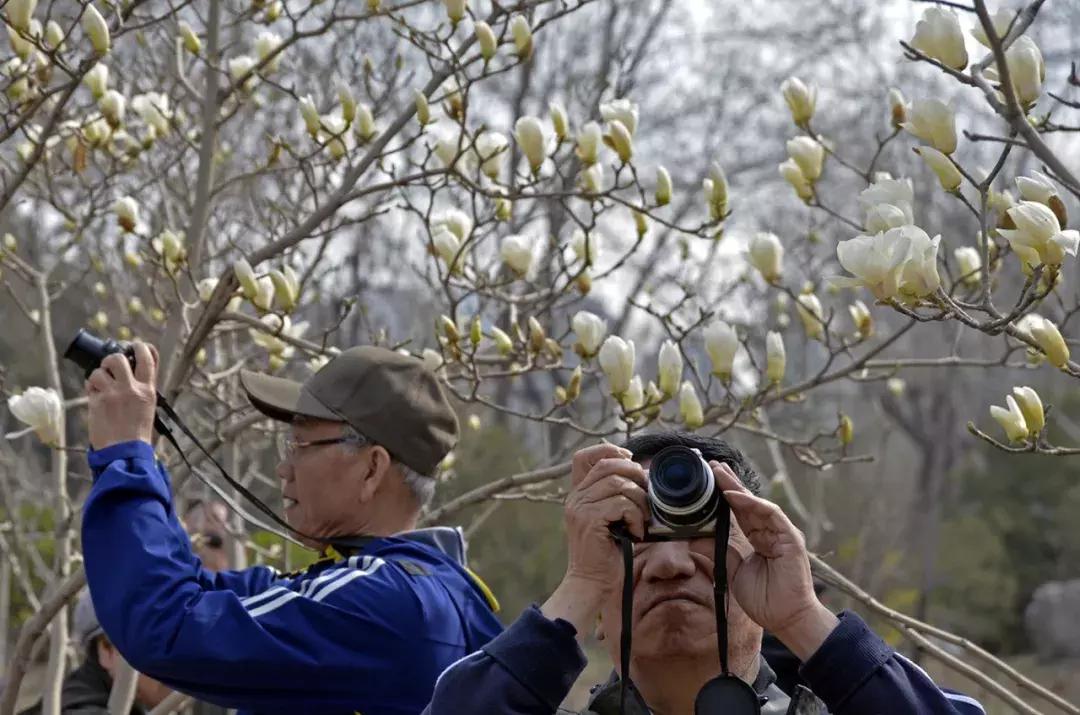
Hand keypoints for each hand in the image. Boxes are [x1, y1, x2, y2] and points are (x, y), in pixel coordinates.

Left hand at [86, 342, 158, 449]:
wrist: (124, 452)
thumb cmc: (137, 434)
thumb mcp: (148, 408)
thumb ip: (141, 390)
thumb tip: (131, 376)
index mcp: (148, 390)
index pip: (148, 358)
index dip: (140, 347)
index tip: (134, 345)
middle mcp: (132, 388)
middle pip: (119, 358)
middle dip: (111, 359)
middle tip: (109, 366)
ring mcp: (113, 394)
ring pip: (100, 371)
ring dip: (98, 376)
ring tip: (100, 386)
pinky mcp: (97, 401)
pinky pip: (90, 384)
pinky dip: (91, 387)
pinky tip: (94, 395)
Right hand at [542, 443, 647, 633]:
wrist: (591, 583)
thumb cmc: (607, 553)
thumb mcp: (610, 519)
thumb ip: (617, 496)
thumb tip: (644, 473)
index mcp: (578, 493)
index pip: (585, 456)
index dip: (609, 450)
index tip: (630, 461)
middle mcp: (575, 497)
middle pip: (609, 465)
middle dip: (635, 476)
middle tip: (646, 498)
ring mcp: (580, 508)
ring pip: (619, 484)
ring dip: (639, 501)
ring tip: (641, 520)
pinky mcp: (590, 521)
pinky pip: (621, 504)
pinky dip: (636, 517)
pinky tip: (636, 532)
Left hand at [714, 461, 837, 659]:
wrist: (788, 619)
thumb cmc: (765, 599)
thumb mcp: (733, 571)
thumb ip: (717, 552)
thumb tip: (693, 537)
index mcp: (758, 539)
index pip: (739, 512)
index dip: (724, 496)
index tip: (708, 480)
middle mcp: (771, 532)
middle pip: (747, 503)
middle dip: (730, 483)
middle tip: (712, 466)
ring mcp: (782, 533)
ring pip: (758, 504)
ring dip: (738, 488)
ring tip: (720, 474)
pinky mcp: (791, 539)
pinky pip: (772, 515)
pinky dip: (753, 504)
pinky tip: (736, 496)